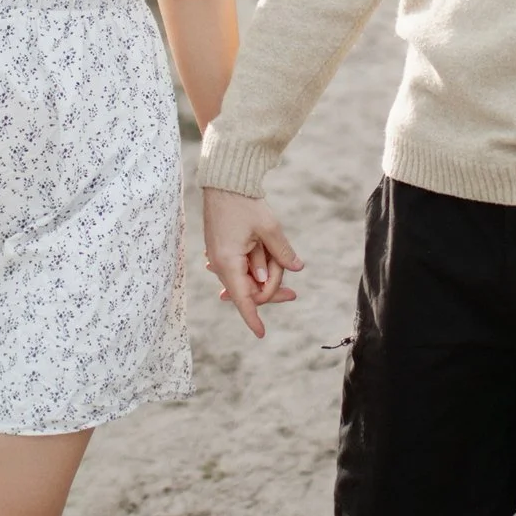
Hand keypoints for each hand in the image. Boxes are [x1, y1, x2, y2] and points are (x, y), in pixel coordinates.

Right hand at [202, 187, 303, 337]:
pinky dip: (254, 266)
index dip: (252, 317)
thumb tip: (296, 268)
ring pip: (245, 277)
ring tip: (277, 254)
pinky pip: (240, 266)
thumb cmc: (245, 203)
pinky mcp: (222, 248)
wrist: (225, 181)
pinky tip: (263, 259)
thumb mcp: (269, 228)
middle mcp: (220, 262)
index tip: (261, 333)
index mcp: (229, 261)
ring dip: (264, 271)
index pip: (242, 298)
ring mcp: (219, 256)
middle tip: (294, 294)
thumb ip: (282, 252)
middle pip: (248, 289)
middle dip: (270, 289)